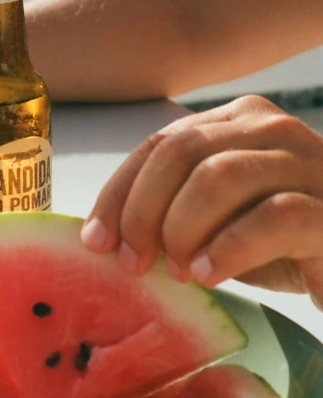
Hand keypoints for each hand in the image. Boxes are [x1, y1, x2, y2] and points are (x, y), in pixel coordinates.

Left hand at [81, 95, 322, 309]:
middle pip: (181, 153)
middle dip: (142, 212)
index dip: (119, 193)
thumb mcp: (215, 220)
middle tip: (133, 263)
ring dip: (183, 230)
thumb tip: (103, 236)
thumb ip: (170, 211)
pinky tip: (209, 275)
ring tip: (179, 271)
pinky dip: (229, 248)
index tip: (95, 241)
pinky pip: (272, 217)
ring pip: (220, 177)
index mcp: (236, 122)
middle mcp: (271, 129)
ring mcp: (307, 163)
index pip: (159, 144)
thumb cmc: (278, 242)